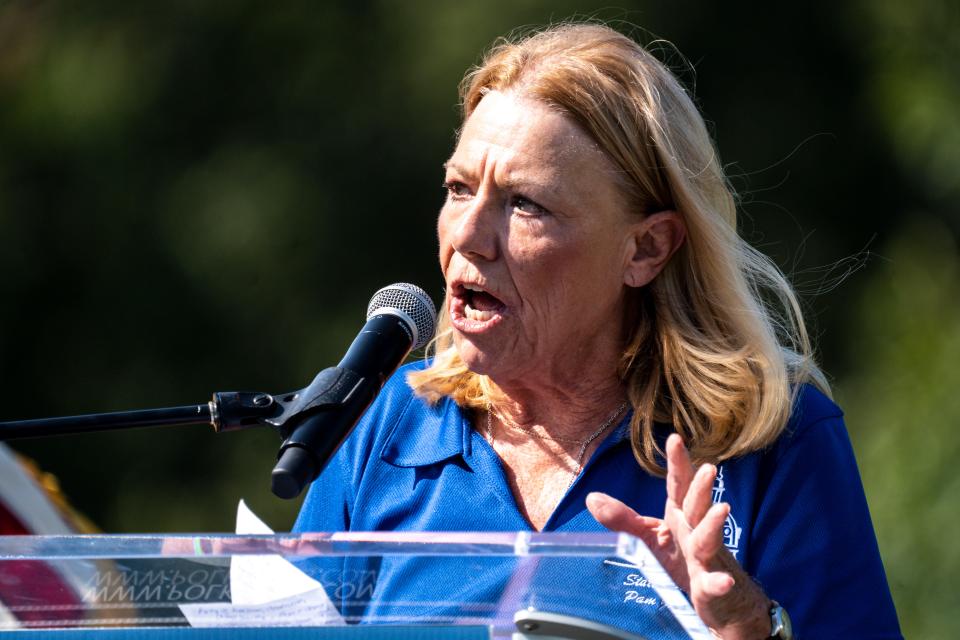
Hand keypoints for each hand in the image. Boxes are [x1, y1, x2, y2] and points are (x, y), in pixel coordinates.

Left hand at [587, 434, 769, 638]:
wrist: (713, 596)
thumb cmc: (681, 558)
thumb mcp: (648, 535)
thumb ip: (622, 518)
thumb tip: (591, 497)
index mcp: (679, 515)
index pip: (678, 485)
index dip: (677, 462)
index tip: (675, 438)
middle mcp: (694, 531)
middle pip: (697, 506)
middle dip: (702, 488)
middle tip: (708, 468)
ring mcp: (705, 558)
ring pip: (709, 538)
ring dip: (714, 524)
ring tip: (723, 508)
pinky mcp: (709, 586)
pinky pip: (713, 584)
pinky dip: (718, 583)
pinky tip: (723, 581)